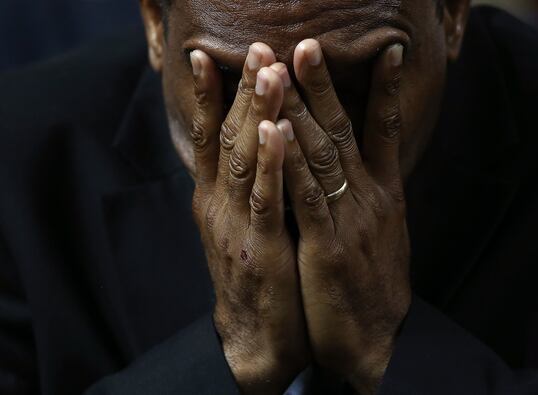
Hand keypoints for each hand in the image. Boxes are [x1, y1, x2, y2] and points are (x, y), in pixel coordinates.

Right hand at [188, 44, 308, 394]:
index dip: (208, 95)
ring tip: (268, 72)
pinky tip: (274, 132)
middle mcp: (219, 204)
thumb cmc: (255, 273)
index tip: (209, 55)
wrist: (254, 335)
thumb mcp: (241, 223)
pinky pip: (264, 200)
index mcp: (216, 198)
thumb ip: (244, 186)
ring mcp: (236, 225)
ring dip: (255, 114)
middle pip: (227, 137)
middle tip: (254, 46)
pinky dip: (268, 164)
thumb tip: (254, 145)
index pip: (211, 136)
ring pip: (244, 161)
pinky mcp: (259, 248)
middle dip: (240, 90)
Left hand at [271, 40, 411, 393]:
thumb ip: (369, 193)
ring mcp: (350, 220)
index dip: (387, 89)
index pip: (385, 131)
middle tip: (307, 42)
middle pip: (345, 131)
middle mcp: (370, 198)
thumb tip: (363, 159)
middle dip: (324, 85)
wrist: (371, 338)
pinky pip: (306, 196)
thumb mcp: (379, 232)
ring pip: (323, 154)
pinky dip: (290, 160)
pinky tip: (275, 129)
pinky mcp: (328, 246)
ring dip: (302, 108)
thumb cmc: (370, 282)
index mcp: (385, 193)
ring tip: (283, 68)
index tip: (386, 49)